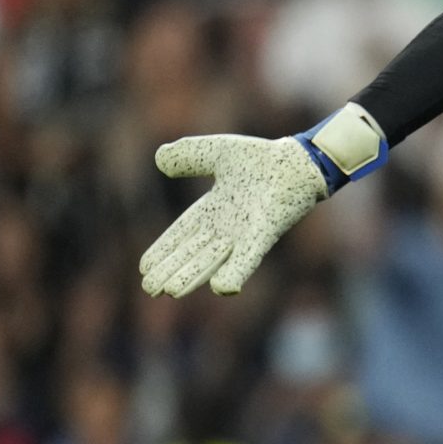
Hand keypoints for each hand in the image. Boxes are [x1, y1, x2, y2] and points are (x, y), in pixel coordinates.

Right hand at [138, 107, 386, 297]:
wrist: (298, 160)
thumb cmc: (262, 157)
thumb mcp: (216, 151)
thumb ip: (187, 155)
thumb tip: (160, 158)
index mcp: (215, 210)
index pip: (183, 234)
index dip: (164, 250)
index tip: (144, 268)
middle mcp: (229, 227)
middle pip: (193, 252)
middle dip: (173, 270)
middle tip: (151, 290)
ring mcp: (247, 233)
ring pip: (214, 259)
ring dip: (193, 275)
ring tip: (173, 292)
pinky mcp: (265, 234)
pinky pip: (249, 257)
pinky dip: (237, 271)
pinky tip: (223, 288)